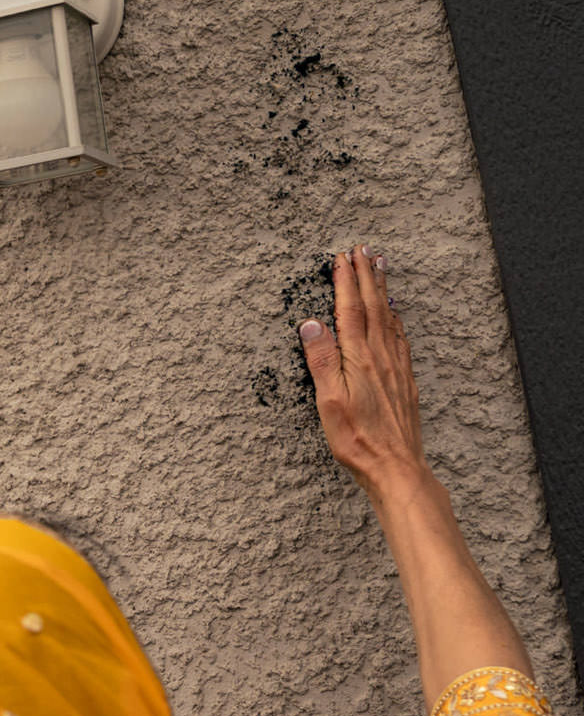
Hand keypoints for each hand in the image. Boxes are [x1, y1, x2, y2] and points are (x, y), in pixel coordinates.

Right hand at [301, 245, 427, 499]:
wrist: (395, 465)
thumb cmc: (356, 439)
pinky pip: (400, 337)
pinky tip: (394, 312)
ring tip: (379, 268)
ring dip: (382, 290)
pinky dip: (395, 317)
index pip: (350, 311)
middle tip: (364, 250)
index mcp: (359, 358)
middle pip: (373, 307)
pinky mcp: (404, 379)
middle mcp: (381, 356)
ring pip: (389, 318)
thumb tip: (311, 324)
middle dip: (366, 276)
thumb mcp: (328, 402)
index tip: (342, 258)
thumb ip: (321, 360)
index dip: (345, 282)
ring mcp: (396, 366)